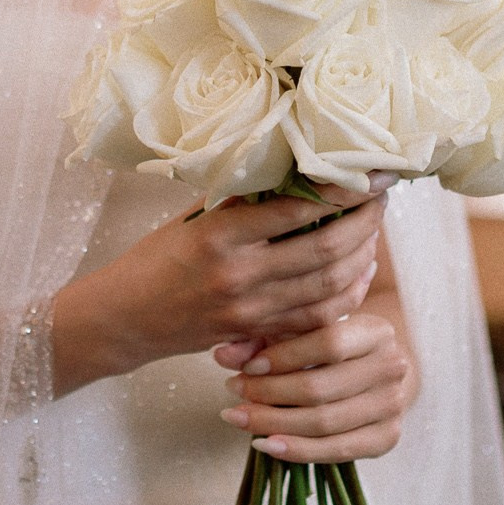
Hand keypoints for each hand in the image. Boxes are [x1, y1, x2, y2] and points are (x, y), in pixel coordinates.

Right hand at [51, 177, 390, 394]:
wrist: (122, 319)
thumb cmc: (154, 259)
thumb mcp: (191, 219)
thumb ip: (242, 202)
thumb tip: (295, 170)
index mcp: (220, 236)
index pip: (297, 209)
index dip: (342, 190)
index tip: (370, 171)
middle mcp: (239, 275)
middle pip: (324, 252)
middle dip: (364, 222)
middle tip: (381, 197)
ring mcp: (250, 311)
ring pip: (328, 287)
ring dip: (362, 257)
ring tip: (374, 230)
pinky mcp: (255, 334)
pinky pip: (315, 318)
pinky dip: (346, 295)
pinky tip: (360, 272)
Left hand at [214, 309, 416, 463]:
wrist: (376, 372)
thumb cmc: (331, 346)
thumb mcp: (302, 332)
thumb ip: (262, 339)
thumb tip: (221, 355)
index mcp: (377, 330)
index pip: (328, 344)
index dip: (283, 357)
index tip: (245, 367)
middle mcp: (393, 367)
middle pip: (321, 388)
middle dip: (269, 393)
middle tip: (233, 392)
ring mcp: (393, 406)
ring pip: (325, 422)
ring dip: (274, 423)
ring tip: (238, 417)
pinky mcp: (388, 438)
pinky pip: (336, 451)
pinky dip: (296, 451)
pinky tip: (265, 444)